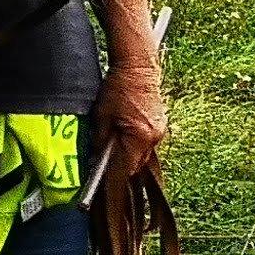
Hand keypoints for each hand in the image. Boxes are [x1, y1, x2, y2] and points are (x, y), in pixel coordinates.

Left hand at [96, 52, 168, 183]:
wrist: (139, 67)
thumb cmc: (119, 88)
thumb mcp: (102, 115)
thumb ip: (100, 140)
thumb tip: (96, 159)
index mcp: (140, 137)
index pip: (125, 168)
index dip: (113, 178)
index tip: (102, 187)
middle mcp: (153, 138)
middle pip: (136, 164)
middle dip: (119, 168)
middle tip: (104, 171)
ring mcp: (159, 131)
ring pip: (141, 154)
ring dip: (127, 156)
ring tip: (112, 155)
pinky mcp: (159, 125)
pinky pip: (145, 143)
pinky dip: (133, 146)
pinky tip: (123, 141)